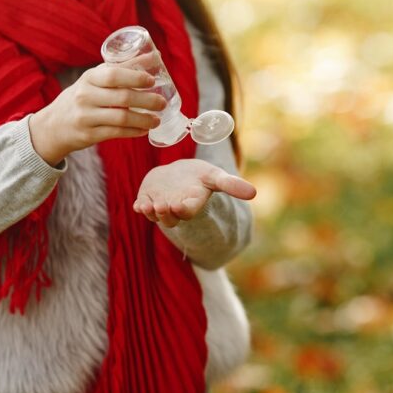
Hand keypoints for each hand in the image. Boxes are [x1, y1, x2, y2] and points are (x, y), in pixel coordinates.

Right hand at [29, 57, 167, 165]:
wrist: (53, 126)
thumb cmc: (82, 97)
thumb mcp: (95, 79)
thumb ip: (122, 68)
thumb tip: (155, 55)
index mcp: (89, 78)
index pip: (114, 75)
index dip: (135, 77)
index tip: (152, 81)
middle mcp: (85, 96)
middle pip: (122, 98)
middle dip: (147, 101)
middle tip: (162, 103)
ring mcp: (86, 116)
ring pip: (121, 118)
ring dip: (143, 119)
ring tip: (157, 119)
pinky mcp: (89, 135)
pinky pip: (116, 133)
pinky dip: (133, 132)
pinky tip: (144, 129)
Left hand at [133, 159, 256, 227]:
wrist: (180, 175)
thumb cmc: (200, 177)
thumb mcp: (216, 177)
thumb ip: (232, 185)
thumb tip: (254, 193)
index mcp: (192, 204)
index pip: (188, 211)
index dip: (183, 209)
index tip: (179, 206)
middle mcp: (175, 208)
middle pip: (169, 217)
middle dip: (164, 213)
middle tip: (161, 206)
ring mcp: (160, 204)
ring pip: (154, 214)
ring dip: (150, 212)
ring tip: (147, 205)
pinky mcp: (147, 198)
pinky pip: (142, 206)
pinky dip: (139, 207)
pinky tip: (138, 204)